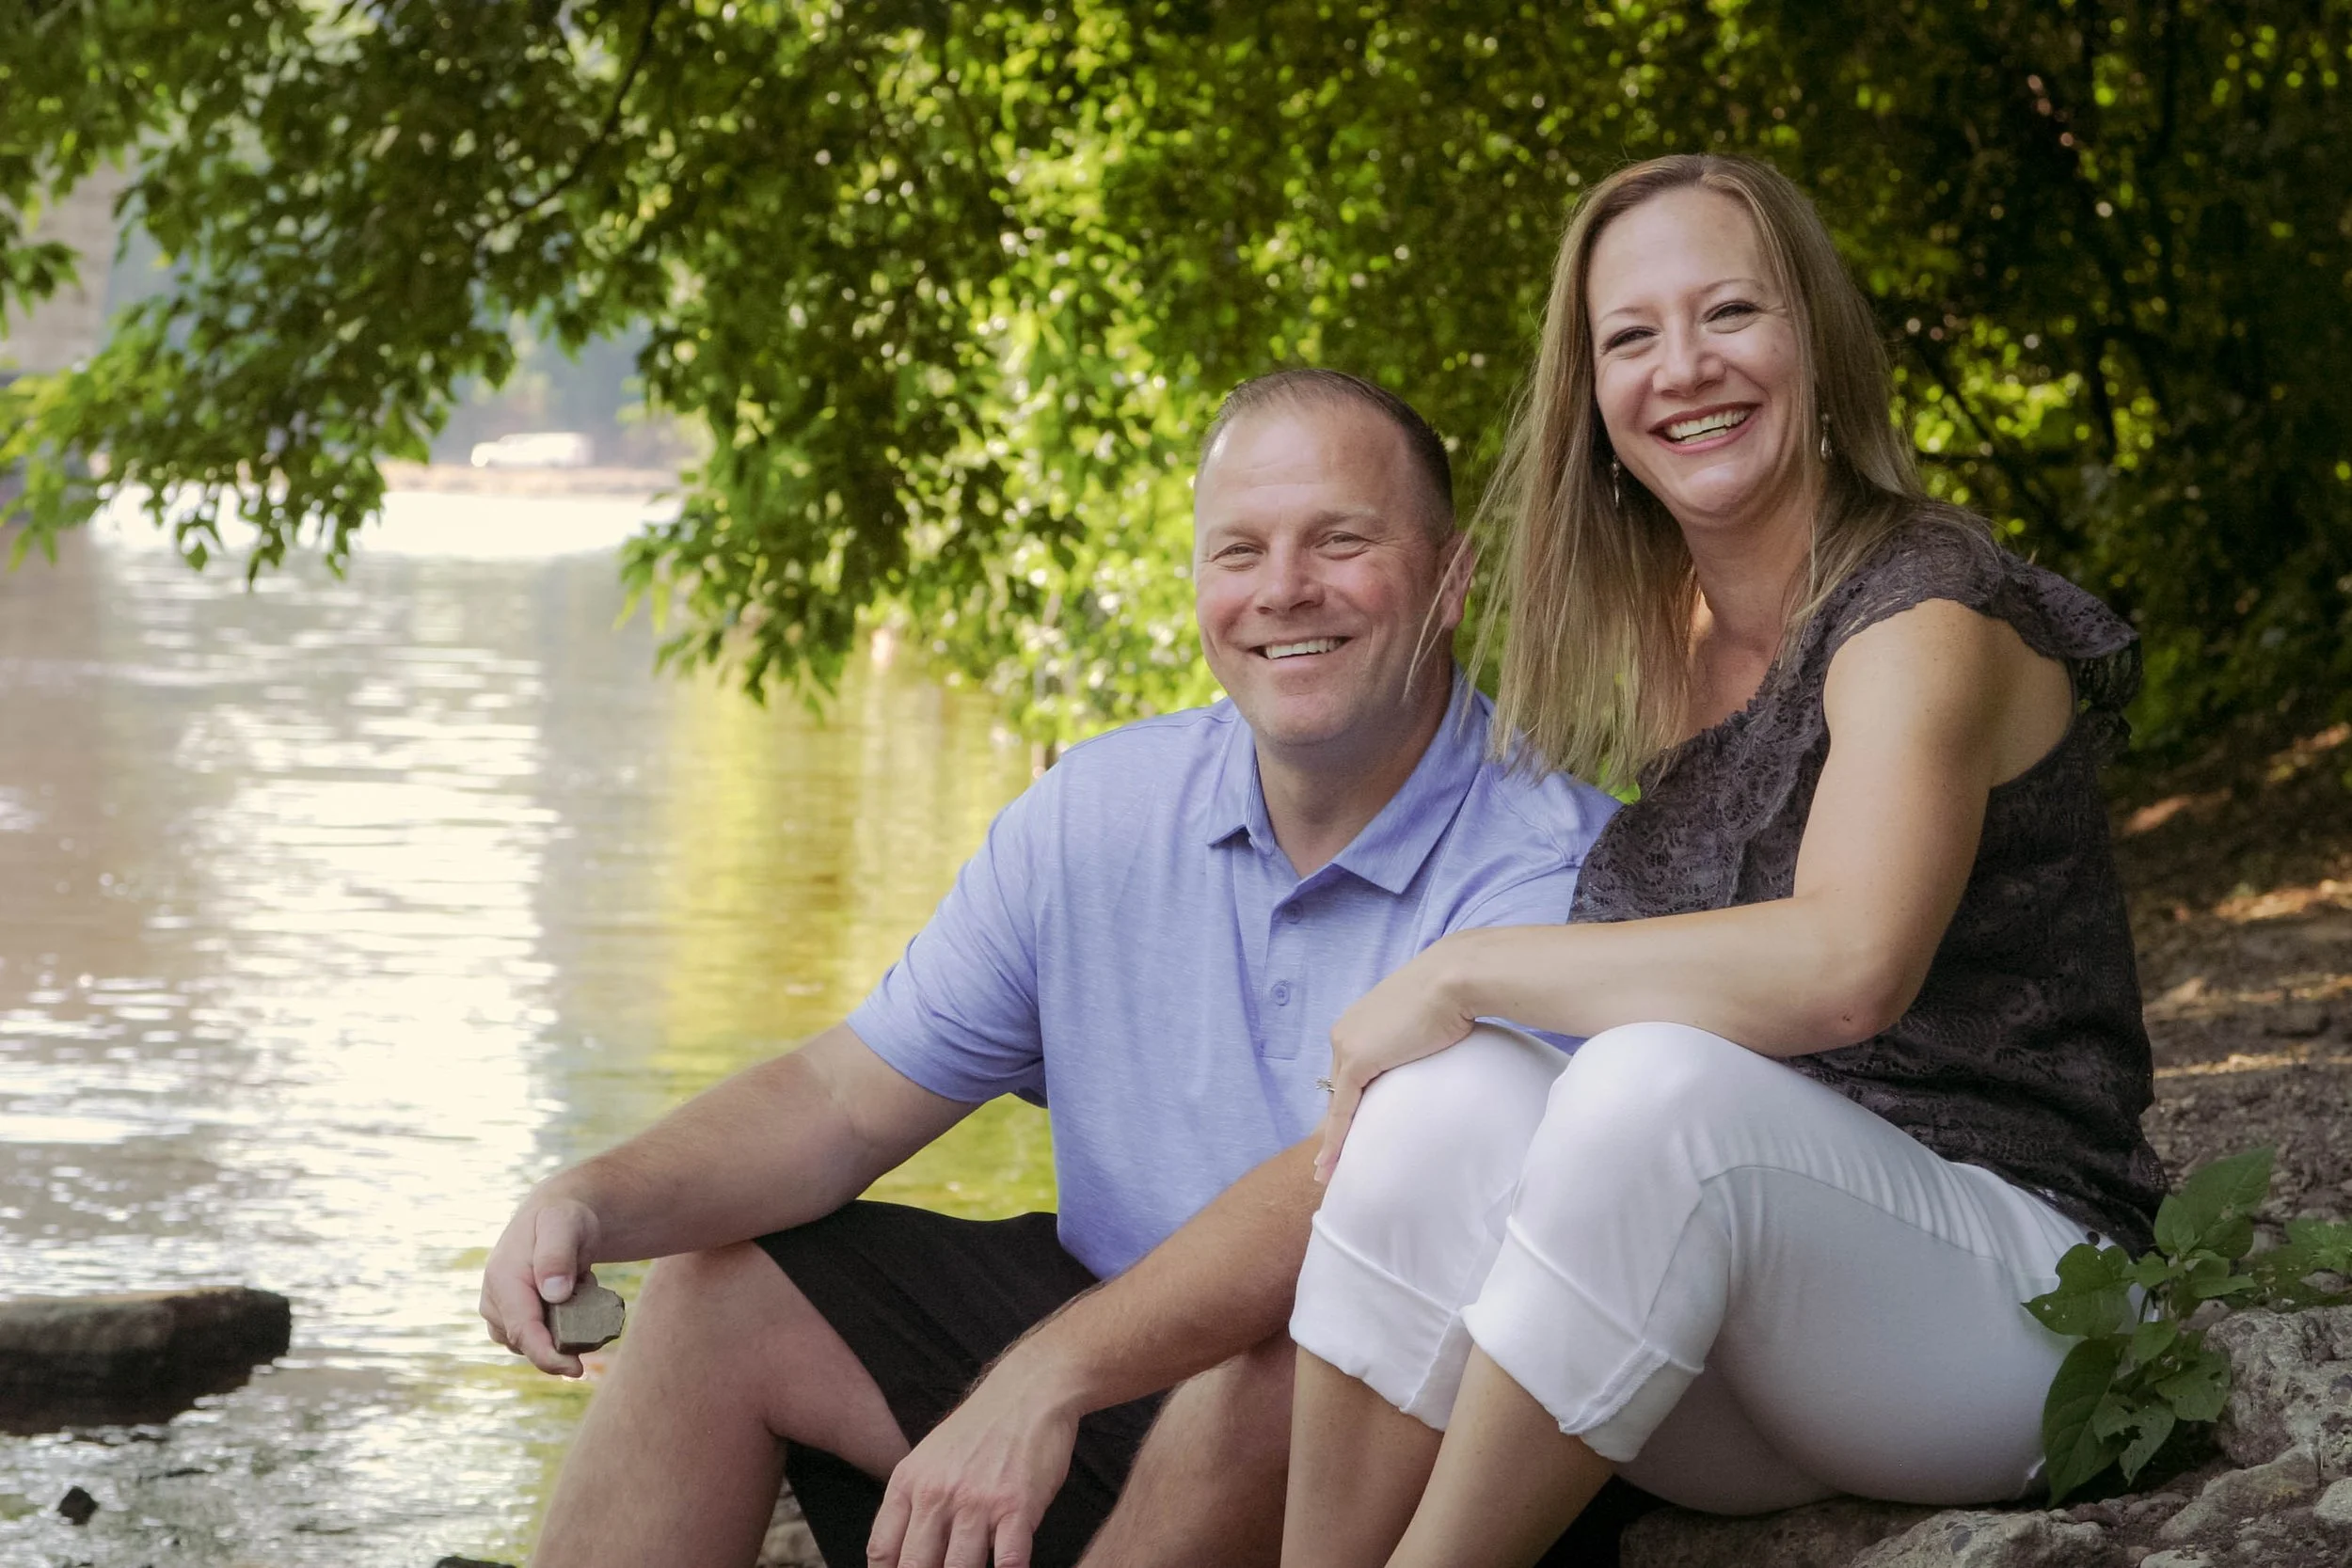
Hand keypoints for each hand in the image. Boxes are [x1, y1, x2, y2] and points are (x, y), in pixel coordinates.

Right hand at [478, 1188, 603, 1376]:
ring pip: (532, 1343)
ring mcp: (502, 1311)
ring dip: (562, 1332)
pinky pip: (538, 1337)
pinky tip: (576, 1300)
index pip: (522, 1330)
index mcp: (502, 1279)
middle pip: (527, 1343)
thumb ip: (557, 1256)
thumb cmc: (563, 1218)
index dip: (547, 1356)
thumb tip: (554, 1294)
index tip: (576, 1370)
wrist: (558, 1215)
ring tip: (581, 1290)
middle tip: (593, 1306)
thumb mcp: (565, 1224)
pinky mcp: (514, 1317)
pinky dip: (561, 1329)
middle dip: (561, 1343)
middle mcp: (495, 1300)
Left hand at [866, 1355, 1080, 1567]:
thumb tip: (900, 1553)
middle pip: (915, 1566)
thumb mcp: (929, 1458)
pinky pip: (1007, 1560)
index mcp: (909, 1482)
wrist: (1028, 1391)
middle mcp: (937, 1493)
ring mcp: (977, 1501)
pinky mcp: (1017, 1506)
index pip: (882, 1551)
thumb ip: (913, 1502)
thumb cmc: (981, 1429)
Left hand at [1315, 940, 1477, 1182]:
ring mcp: (1348, 1045)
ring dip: (1332, 1138)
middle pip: (1338, 1089)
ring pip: (1337, 1103)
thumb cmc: (1452, 994)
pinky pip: (1342, 1109)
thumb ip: (1414, 1041)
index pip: (1348, 1072)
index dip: (1346, 1103)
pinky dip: (1335, 1139)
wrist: (1453, 977)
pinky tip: (1328, 1165)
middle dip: (1335, 1124)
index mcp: (1359, 1022)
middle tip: (1332, 1159)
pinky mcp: (1358, 1061)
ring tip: (1328, 1172)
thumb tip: (1429, 1054)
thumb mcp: (1425, 1021)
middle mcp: (1345, 1032)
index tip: (1347, 1129)